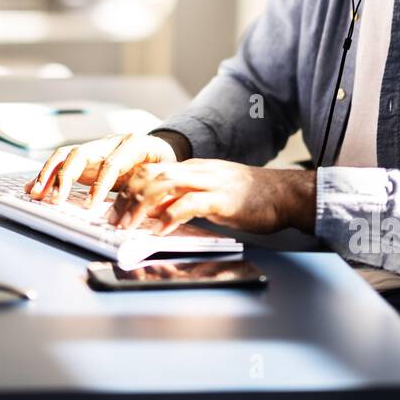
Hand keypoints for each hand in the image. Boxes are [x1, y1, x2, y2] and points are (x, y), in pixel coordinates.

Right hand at [26, 132, 183, 206]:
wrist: (163, 150)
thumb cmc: (165, 165)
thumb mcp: (166, 175)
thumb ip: (155, 189)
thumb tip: (145, 211)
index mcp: (134, 144)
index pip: (111, 163)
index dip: (99, 184)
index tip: (90, 205)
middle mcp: (110, 142)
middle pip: (80, 153)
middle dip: (63, 177)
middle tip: (53, 199)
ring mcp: (96, 148)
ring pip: (66, 155)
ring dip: (48, 174)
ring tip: (35, 193)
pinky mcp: (86, 157)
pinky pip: (63, 163)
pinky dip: (47, 175)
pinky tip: (34, 187)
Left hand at [107, 159, 315, 234]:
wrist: (285, 194)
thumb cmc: (251, 197)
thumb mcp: (211, 195)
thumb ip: (183, 199)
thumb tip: (156, 213)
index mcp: (193, 168)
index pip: (151, 170)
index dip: (128, 187)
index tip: (114, 206)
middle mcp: (197, 171)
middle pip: (151, 174)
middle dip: (127, 196)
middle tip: (114, 218)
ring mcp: (210, 183)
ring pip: (165, 184)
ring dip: (141, 205)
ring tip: (128, 224)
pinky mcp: (223, 199)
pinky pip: (190, 204)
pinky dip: (170, 216)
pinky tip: (159, 230)